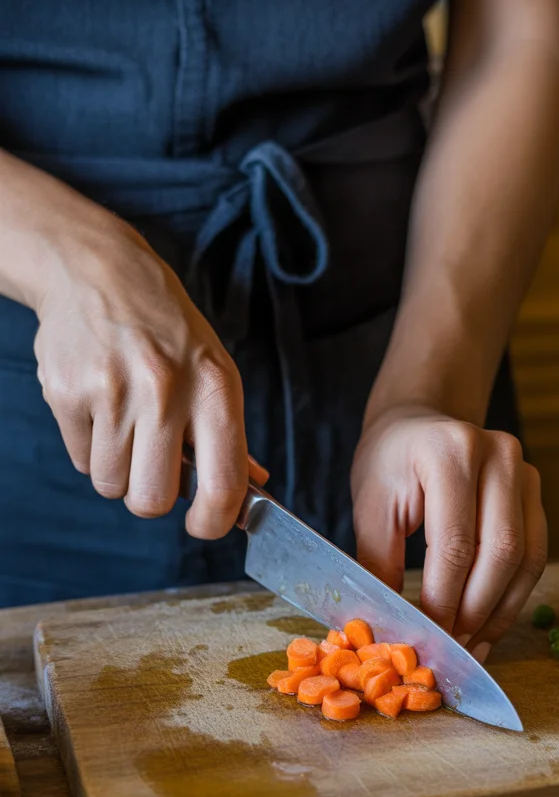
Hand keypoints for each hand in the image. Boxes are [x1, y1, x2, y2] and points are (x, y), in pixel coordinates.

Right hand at [34, 213, 252, 537]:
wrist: (98, 272)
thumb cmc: (168, 333)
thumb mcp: (214, 371)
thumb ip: (230, 437)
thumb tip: (253, 491)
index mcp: (213, 388)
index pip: (221, 484)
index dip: (212, 522)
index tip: (204, 524)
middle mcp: (164, 391)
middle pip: (152, 500)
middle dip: (152, 497)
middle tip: (154, 468)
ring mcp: (111, 391)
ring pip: (111, 485)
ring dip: (119, 470)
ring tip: (126, 427)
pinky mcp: (66, 392)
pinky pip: (81, 460)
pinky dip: (91, 447)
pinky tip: (100, 407)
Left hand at [351, 406, 546, 656]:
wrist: (420, 422)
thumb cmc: (390, 463)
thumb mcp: (371, 507)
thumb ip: (379, 564)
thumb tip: (392, 628)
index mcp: (450, 451)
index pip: (455, 542)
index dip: (444, 599)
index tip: (427, 637)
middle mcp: (499, 454)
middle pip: (501, 552)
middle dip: (475, 611)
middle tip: (451, 649)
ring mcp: (526, 471)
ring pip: (527, 558)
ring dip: (499, 611)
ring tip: (471, 646)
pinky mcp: (537, 492)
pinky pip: (535, 555)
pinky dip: (512, 596)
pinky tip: (488, 623)